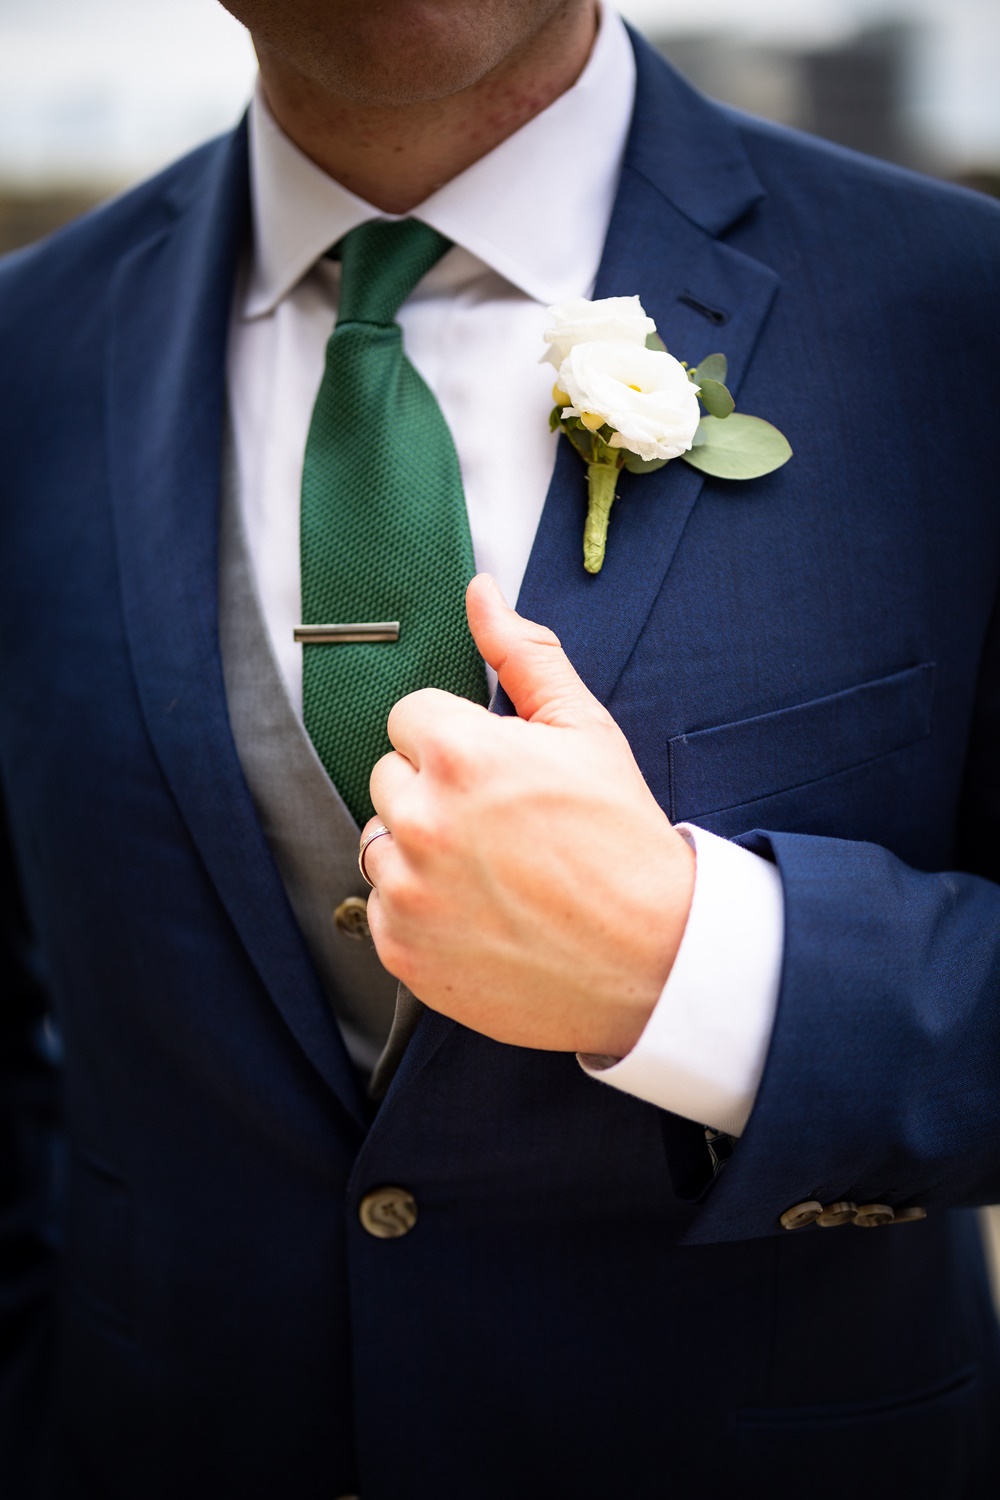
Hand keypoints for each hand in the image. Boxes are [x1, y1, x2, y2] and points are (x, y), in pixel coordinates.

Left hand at [362, 575, 694, 1055]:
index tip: (498, 773)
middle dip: (433, 789)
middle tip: (500, 824)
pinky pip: (382, 907)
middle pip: (387, 776)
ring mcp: (407, 891)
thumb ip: (523, 653)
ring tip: (490, 870)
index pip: (409, 716)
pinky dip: (419, 910)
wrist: (650, 957)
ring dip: (418, 849)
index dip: (457, 738)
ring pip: (378, 841)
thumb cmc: (621, 838)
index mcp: (460, 754)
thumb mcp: (584, 729)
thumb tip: (481, 592)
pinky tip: (478, 914)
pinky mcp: (402, 949)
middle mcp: (421, 821)